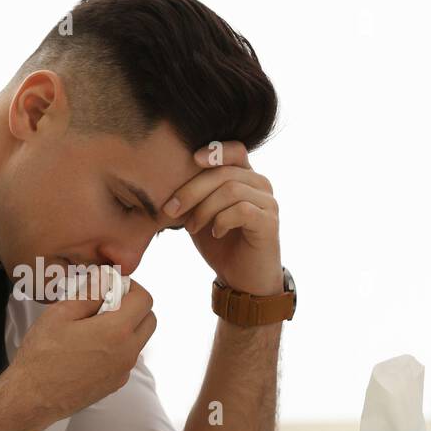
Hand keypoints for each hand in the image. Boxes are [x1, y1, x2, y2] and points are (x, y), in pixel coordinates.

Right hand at [5, 278, 155, 425]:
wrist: (32, 398)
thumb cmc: (42, 355)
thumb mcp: (61, 313)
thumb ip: (90, 292)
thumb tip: (106, 278)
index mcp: (116, 331)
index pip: (144, 300)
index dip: (130, 287)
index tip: (112, 286)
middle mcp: (127, 352)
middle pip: (149, 320)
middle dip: (133, 306)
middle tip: (105, 303)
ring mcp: (123, 371)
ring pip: (138, 340)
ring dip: (126, 327)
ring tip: (93, 326)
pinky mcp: (115, 384)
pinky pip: (126, 358)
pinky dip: (117, 346)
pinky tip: (89, 347)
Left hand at [163, 141, 282, 296]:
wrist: (242, 281)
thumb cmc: (220, 245)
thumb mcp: (200, 215)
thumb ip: (191, 195)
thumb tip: (161, 179)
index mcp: (244, 177)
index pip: (234, 149)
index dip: (214, 151)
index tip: (191, 159)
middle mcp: (260, 184)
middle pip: (223, 172)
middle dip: (191, 190)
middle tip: (171, 210)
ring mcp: (268, 202)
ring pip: (231, 190)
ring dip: (204, 208)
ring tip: (192, 227)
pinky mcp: (269, 222)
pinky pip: (242, 210)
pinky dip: (222, 220)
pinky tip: (215, 233)